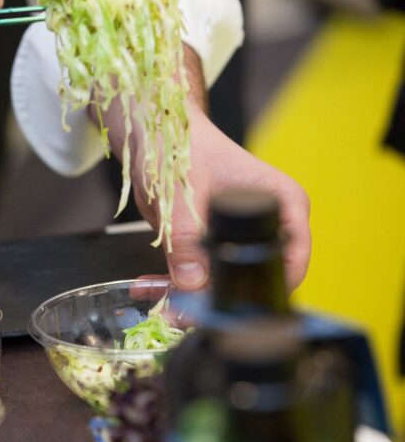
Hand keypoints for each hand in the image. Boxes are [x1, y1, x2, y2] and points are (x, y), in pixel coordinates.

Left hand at [97, 46, 310, 291]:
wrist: (152, 129)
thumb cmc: (179, 143)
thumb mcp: (181, 194)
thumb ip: (185, 239)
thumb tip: (193, 283)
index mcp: (283, 204)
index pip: (291, 261)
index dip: (264, 289)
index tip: (233, 307)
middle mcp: (268, 223)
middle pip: (254, 279)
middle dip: (217, 301)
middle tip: (181, 313)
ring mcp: (238, 236)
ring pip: (224, 283)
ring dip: (189, 298)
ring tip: (157, 298)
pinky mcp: (210, 244)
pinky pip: (200, 276)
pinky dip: (175, 285)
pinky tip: (151, 286)